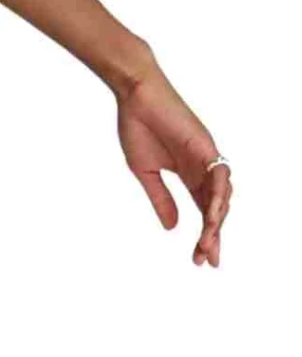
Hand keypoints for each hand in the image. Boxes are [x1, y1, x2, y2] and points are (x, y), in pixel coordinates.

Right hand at [116, 66, 231, 267]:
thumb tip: (173, 228)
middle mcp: (204, 168)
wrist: (135, 96)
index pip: (203, 211)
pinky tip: (213, 216)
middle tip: (208, 260)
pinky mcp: (205, 146)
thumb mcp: (145, 172)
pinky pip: (219, 175)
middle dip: (213, 236)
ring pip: (221, 196)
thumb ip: (161, 199)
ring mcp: (207, 157)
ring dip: (216, 222)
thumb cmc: (138, 127)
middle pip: (216, 208)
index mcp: (190, 174)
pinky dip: (218, 196)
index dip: (204, 236)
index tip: (200, 260)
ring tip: (208, 244)